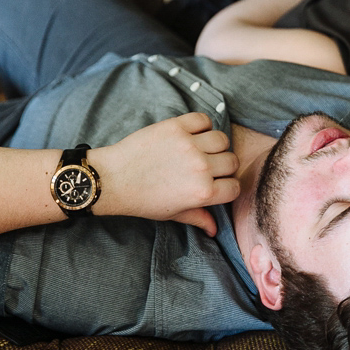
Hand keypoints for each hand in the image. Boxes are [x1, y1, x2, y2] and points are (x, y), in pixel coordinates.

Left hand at [91, 113, 239, 235]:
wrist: (113, 179)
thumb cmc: (141, 199)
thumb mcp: (171, 213)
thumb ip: (197, 218)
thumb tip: (214, 229)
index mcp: (202, 193)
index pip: (235, 187)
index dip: (228, 187)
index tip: (218, 184)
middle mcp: (200, 168)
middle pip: (232, 161)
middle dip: (223, 166)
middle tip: (209, 167)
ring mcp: (189, 145)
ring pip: (222, 139)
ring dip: (215, 145)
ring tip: (201, 150)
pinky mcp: (176, 127)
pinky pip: (204, 120)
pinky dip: (202, 125)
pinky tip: (192, 134)